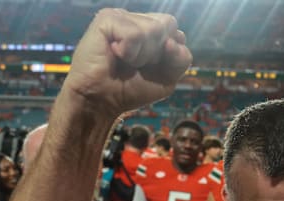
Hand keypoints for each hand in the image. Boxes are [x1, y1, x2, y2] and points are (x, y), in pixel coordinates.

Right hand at [63, 8, 191, 117]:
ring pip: (153, 29)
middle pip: (168, 25)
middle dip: (157, 52)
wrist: (101, 101)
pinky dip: (129, 53)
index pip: (176, 31)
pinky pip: (135, 34)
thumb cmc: (130, 89)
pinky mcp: (106, 19)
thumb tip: (171, 42)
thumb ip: (181, 59)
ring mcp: (122, 16)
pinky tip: (115, 55)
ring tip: (125, 61)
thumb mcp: (168, 78)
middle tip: (136, 63)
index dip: (170, 53)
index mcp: (150, 28)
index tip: (149, 67)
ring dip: (141, 55)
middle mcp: (136, 19)